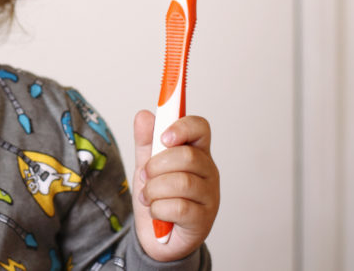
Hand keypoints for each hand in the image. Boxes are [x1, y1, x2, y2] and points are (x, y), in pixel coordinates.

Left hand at [131, 110, 219, 261]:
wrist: (156, 237)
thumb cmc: (158, 196)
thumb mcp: (147, 165)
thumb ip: (145, 141)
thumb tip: (144, 115)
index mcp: (196, 152)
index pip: (200, 128)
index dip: (182, 127)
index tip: (163, 137)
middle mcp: (208, 172)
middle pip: (188, 156)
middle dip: (157, 165)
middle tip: (145, 175)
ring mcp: (209, 197)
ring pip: (182, 183)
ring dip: (154, 189)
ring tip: (147, 196)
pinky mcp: (203, 220)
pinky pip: (180, 208)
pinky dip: (158, 209)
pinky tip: (155, 211)